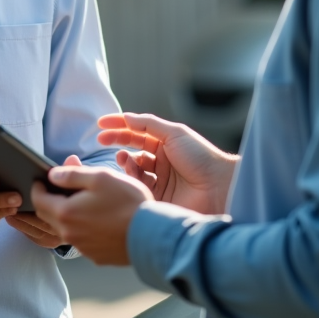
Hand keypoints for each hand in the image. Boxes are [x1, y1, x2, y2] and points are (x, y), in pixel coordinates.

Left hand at [31, 166, 151, 265]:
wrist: (152, 235)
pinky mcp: (96, 255)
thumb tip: (52, 175)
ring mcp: (82, 247)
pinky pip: (81, 240)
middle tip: (58, 188)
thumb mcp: (100, 177)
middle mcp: (70, 233)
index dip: (37, 187)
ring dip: (66, 215)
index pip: (38, 200)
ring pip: (65, 228)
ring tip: (80, 201)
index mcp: (66, 213)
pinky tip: (96, 219)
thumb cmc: (128, 203)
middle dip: (48, 201)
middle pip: (47, 216)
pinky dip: (81, 228)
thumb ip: (72, 174)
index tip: (41, 180)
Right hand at [97, 113, 236, 214]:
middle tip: (103, 141)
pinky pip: (138, 189)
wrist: (218, 187)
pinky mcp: (157, 200)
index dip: (119, 128)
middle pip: (132, 150)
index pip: (137, 133)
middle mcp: (161, 162)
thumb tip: (126, 118)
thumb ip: (148, 125)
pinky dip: (132, 180)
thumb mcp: (174, 133)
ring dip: (126, 161)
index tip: (100, 125)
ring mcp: (159, 181)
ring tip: (125, 159)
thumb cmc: (200, 157)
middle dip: (117, 143)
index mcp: (166, 144)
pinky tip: (134, 175)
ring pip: (133, 170)